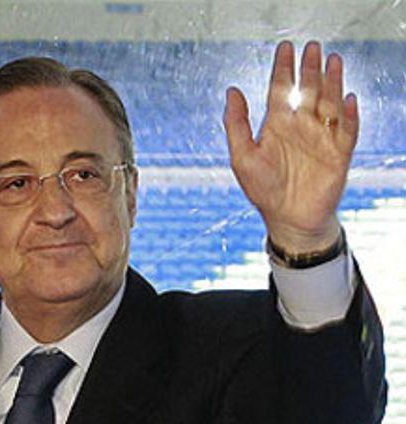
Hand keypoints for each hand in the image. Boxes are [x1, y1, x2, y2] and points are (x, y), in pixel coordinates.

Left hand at [223, 41, 356, 253]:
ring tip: (332, 61)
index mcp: (277, 125)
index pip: (280, 89)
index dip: (283, 69)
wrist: (288, 219)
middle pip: (308, 90)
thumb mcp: (242, 156)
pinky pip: (347, 130)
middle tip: (312, 47)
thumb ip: (236, 124)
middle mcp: (301, 126)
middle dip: (310, 69)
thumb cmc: (262, 189)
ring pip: (330, 103)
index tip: (285, 48)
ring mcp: (321, 137)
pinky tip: (348, 99)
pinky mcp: (339, 152)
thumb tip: (232, 91)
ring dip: (332, 83)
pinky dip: (349, 115)